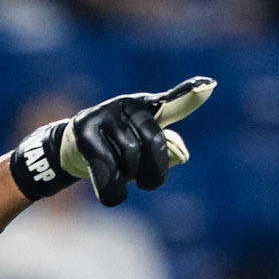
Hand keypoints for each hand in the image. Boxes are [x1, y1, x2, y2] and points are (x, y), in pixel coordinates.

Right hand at [9, 79, 215, 207]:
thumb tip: (181, 153)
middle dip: (153, 171)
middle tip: (146, 183)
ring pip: (129, 160)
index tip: (210, 85)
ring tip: (118, 175)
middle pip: (154, 143)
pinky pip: (107, 170)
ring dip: (127, 180)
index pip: (171, 103)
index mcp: (147, 107)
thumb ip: (165, 153)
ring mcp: (105, 114)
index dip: (189, 95)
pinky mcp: (85, 130)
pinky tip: (112, 193)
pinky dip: (113, 192)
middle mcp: (128, 103)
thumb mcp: (141, 152)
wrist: (68, 151)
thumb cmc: (114, 152)